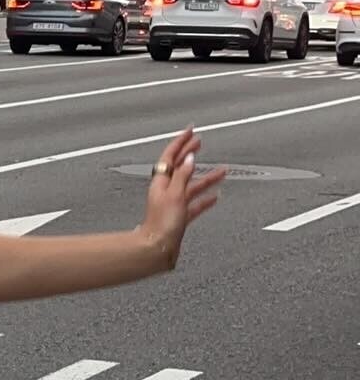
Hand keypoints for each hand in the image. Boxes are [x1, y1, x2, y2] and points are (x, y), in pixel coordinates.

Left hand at [139, 127, 225, 269]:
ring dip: (207, 177)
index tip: (191, 130)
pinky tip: (215, 196)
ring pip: (192, 186)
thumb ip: (182, 176)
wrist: (157, 249)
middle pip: (180, 167)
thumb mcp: (175, 195)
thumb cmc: (162, 224)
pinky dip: (205, 199)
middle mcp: (166, 190)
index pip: (170, 155)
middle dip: (191, 154)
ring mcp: (173, 204)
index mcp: (161, 182)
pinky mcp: (180, 217)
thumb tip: (189, 158)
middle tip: (200, 141)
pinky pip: (195, 204)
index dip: (181, 141)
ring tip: (223, 170)